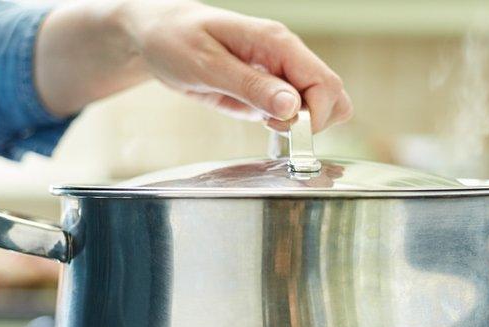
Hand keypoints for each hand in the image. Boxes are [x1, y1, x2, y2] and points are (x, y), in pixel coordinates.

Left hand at [35, 0, 351, 132]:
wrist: (155, 34)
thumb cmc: (175, 41)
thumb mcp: (208, 66)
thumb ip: (252, 86)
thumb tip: (292, 108)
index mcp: (277, 43)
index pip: (324, 84)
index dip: (314, 117)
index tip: (285, 131)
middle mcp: (287, 56)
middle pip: (333, 95)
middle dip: (313, 122)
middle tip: (274, 128)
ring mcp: (281, 71)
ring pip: (319, 105)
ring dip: (300, 125)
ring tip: (262, 120)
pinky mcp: (271, 87)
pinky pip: (294, 111)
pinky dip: (284, 124)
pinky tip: (256, 116)